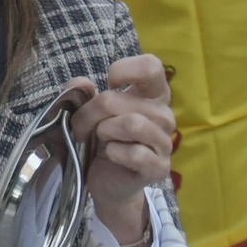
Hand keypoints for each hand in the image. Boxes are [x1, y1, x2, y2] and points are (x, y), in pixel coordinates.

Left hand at [66, 57, 175, 239]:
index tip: (109, 83)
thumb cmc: (102, 140)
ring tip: (99, 139)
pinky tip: (111, 155)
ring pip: (131, 123)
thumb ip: (83, 94)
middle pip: (121, 99)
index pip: (151, 66)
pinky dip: (114, 153)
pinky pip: (135, 153)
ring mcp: (165, 142)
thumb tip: (81, 82)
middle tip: (82, 126)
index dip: (125, 69)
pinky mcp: (159, 167)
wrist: (107, 180)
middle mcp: (164, 115)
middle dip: (91, 112)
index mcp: (152, 95)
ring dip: (103, 131)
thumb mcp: (90, 112)